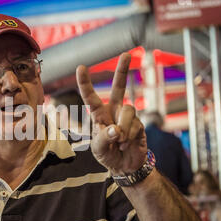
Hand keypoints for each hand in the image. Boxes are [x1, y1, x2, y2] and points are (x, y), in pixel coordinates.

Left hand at [76, 53, 146, 174]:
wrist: (125, 167)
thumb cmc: (107, 155)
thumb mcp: (98, 149)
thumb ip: (103, 138)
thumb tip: (116, 129)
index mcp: (98, 116)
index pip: (91, 98)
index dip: (85, 83)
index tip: (81, 68)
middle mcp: (113, 112)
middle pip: (119, 87)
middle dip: (123, 71)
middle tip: (126, 54)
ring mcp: (127, 117)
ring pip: (128, 110)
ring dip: (123, 129)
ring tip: (120, 142)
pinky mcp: (139, 124)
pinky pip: (135, 124)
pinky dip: (130, 136)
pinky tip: (127, 145)